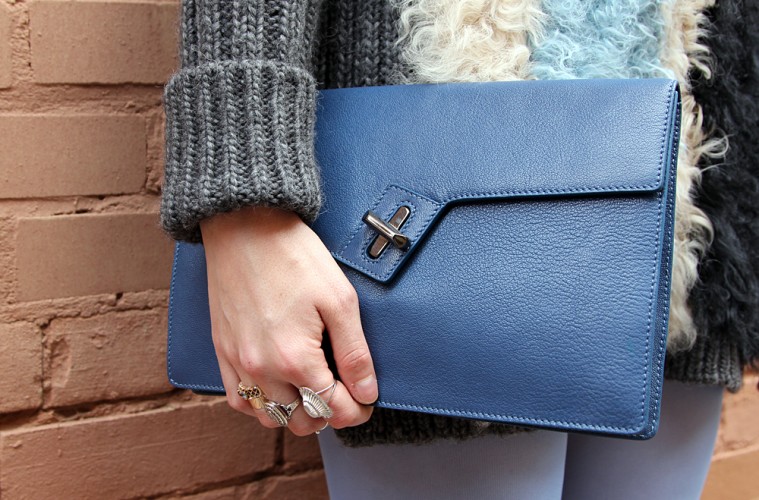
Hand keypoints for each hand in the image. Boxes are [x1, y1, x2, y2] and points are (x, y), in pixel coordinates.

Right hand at [199, 206, 377, 434]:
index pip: (333, 409)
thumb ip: (354, 353)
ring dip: (295, 412)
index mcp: (295, 358)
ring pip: (269, 417)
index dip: (357, 410)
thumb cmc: (294, 255)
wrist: (245, 225)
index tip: (366, 400)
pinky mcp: (223, 351)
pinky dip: (261, 405)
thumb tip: (366, 392)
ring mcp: (238, 362)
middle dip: (329, 412)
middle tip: (344, 392)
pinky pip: (238, 400)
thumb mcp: (340, 300)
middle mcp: (262, 368)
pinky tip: (278, 387)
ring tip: (313, 389)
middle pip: (301, 420)